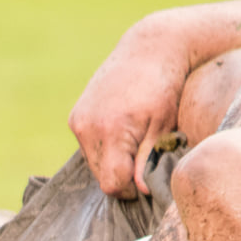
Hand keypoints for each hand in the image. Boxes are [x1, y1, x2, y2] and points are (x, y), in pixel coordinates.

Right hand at [69, 35, 187, 198]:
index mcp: (111, 129)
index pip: (113, 183)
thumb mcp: (164, 126)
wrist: (150, 48)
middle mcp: (88, 126)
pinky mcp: (76, 117)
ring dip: (114, 162)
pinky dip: (105, 148)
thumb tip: (141, 192)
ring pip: (94, 164)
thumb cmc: (164, 87)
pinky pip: (89, 148)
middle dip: (123, 175)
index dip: (131, 189)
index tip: (147, 179)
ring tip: (135, 140)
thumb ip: (149, 161)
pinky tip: (122, 130)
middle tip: (145, 158)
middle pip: (102, 177)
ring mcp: (78, 121)